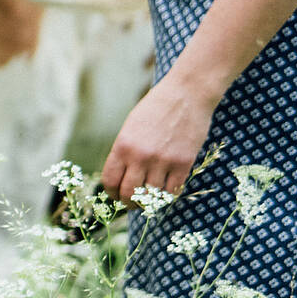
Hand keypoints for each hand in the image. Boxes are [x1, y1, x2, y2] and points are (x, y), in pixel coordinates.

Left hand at [102, 78, 219, 200]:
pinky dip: (168, 196)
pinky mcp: (184, 162)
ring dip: (150, 202)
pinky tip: (166, 192)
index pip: (110, 181)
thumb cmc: (156, 108)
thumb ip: (125, 152)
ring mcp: (163, 160)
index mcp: (122, 146)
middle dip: (129, 203)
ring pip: (152, 196)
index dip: (111, 193)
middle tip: (133, 203)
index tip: (116, 196)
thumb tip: (121, 179)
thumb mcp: (130, 127)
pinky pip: (173, 191)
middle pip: (129, 194)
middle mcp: (140, 156)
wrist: (186, 93)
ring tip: (150, 200)